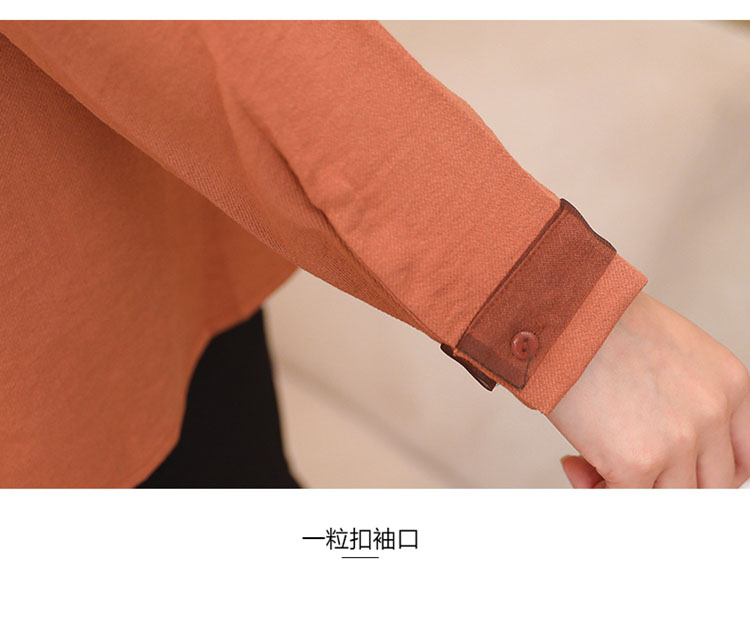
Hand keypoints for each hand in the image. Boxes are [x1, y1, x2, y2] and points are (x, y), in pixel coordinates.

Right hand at [548, 292, 749, 487]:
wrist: (562, 315)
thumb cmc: (599, 323)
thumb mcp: (668, 348)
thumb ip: (683, 395)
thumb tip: (660, 441)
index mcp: (730, 383)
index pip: (744, 456)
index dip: (707, 470)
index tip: (677, 471)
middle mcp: (713, 413)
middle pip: (711, 484)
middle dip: (668, 483)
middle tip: (628, 468)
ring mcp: (679, 440)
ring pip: (670, 498)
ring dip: (631, 489)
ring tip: (593, 463)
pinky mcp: (636, 462)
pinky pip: (626, 501)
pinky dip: (598, 489)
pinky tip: (575, 463)